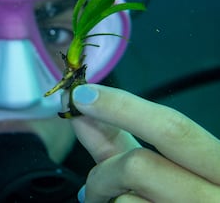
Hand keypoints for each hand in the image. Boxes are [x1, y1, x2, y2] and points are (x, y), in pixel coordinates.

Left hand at [65, 84, 219, 201]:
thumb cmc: (189, 198)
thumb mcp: (168, 169)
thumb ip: (123, 143)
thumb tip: (83, 115)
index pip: (172, 128)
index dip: (121, 107)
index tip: (81, 96)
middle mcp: (218, 196)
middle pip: (139, 166)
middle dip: (103, 170)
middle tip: (87, 185)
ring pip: (125, 200)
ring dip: (108, 201)